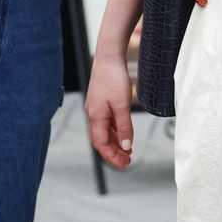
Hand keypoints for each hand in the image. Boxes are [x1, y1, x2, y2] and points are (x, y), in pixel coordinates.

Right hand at [87, 49, 133, 169]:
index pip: (101, 144)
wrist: (109, 57)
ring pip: (105, 131)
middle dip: (114, 152)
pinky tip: (125, 134)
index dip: (111, 156)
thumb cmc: (114, 78)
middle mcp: (93, 114)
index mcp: (95, 117)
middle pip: (102, 140)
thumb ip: (125, 127)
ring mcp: (97, 108)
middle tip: (127, 162)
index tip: (123, 165)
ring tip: (128, 151)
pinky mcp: (102, 102)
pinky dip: (116, 131)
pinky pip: (108, 122)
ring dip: (116, 142)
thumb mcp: (122, 105)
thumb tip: (126, 146)